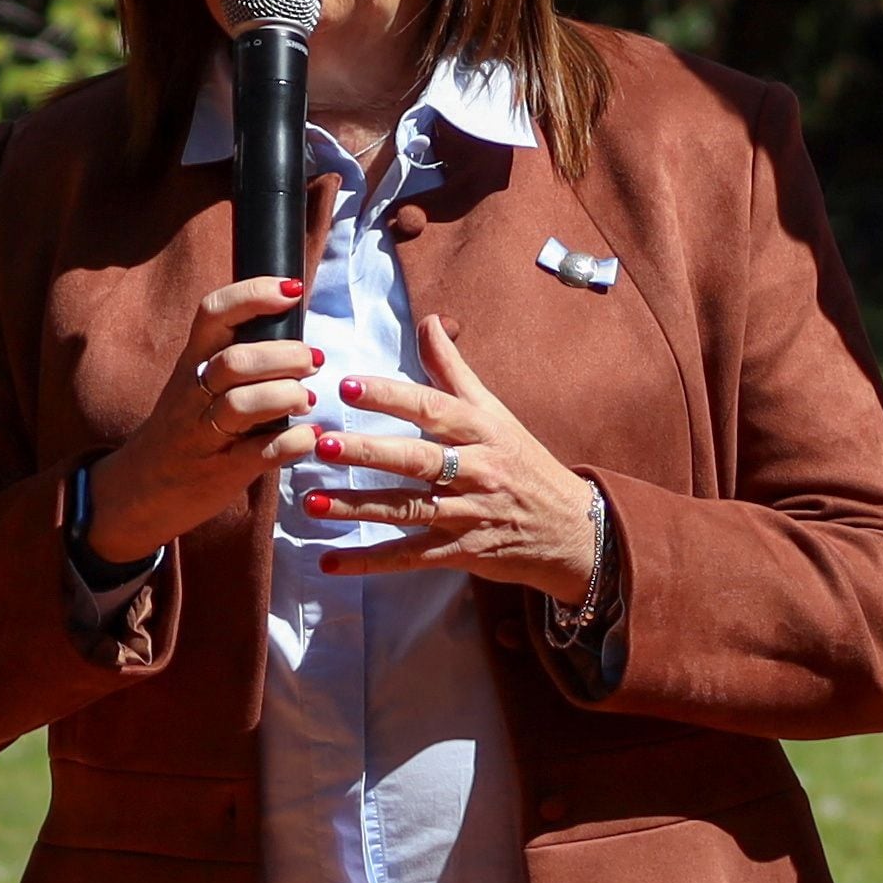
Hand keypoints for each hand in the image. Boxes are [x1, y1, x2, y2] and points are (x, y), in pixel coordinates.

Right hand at [83, 255, 333, 565]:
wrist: (137, 491)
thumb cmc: (182, 429)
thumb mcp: (194, 384)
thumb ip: (234, 357)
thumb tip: (292, 324)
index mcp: (191, 364)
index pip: (214, 313)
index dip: (253, 295)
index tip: (291, 290)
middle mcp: (193, 395)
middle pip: (235, 360)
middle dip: (283, 355)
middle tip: (314, 361)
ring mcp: (204, 435)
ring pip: (242, 404)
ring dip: (287, 396)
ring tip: (308, 401)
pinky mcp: (220, 473)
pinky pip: (258, 455)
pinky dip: (291, 443)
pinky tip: (310, 437)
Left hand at [306, 315, 602, 604]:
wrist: (571, 529)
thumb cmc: (524, 463)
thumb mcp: (494, 412)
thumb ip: (454, 370)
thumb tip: (430, 321)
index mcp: (480, 431)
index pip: (431, 408)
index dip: (389, 396)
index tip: (347, 385)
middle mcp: (475, 470)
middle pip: (416, 460)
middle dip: (369, 452)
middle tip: (324, 443)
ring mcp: (467, 514)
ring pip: (406, 510)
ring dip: (357, 507)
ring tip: (312, 502)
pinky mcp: (461, 552)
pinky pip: (409, 557)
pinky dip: (369, 561)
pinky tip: (330, 561)